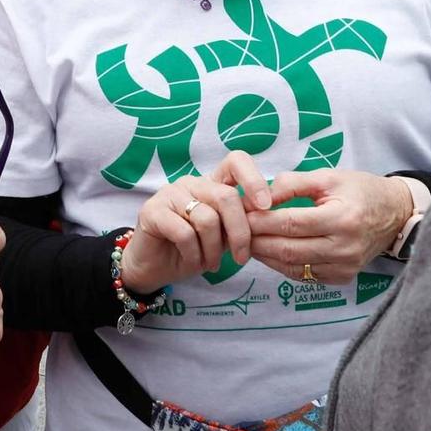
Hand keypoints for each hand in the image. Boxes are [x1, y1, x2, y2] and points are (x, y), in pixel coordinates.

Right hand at [119, 151, 273, 295]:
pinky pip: (184, 233)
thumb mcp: (226, 236)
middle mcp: (192, 183)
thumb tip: (277, 201)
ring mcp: (170, 194)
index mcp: (212, 183)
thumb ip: (245, 219)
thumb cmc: (194, 250)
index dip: (254, 180)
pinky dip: (194, 254)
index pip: (236, 161)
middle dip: (240, 233)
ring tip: (211, 264)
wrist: (155, 269)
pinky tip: (193, 262)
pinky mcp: (152, 211)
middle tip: (241, 258)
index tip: (266, 207)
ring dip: (214, 250)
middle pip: (227, 197)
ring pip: (207, 218)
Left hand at [246, 171, 412, 284]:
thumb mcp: (328, 177)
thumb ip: (292, 183)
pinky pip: (303, 275)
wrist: (394, 214)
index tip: (241, 213)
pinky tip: (268, 252)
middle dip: (257, 240)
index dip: (262, 221)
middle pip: (288, 249)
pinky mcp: (342, 278)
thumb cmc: (360, 190)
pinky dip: (281, 264)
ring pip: (292, 266)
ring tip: (247, 241)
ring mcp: (344, 267)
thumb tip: (259, 197)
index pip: (291, 223)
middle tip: (236, 230)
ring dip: (265, 255)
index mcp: (342, 218)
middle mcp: (344, 248)